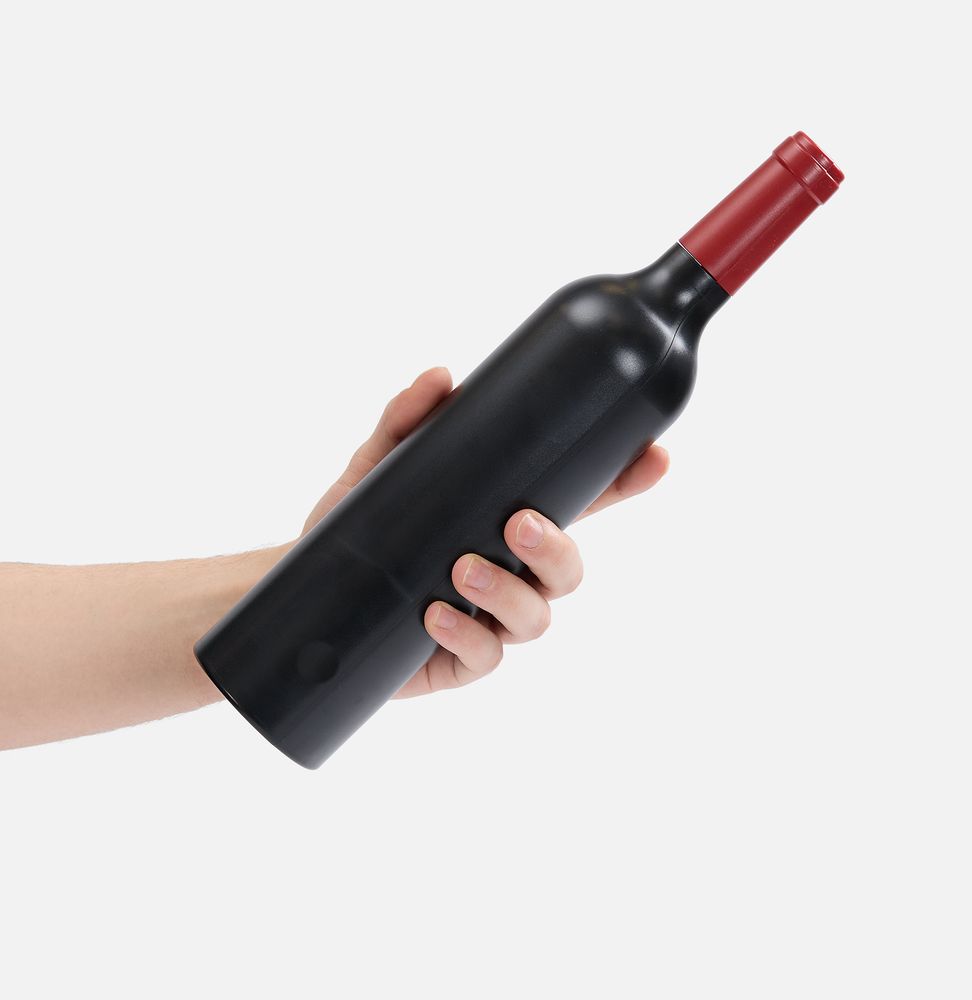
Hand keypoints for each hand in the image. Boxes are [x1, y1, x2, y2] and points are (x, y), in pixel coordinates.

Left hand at [303, 367, 669, 697]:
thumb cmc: (355, 528)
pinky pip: (485, 657)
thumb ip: (406, 419)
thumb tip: (440, 375)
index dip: (624, 483)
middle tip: (518, 524)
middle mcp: (511, 572)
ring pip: (538, 617)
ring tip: (462, 571)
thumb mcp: (376, 466)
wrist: (307, 600)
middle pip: (570, 569)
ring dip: (509, 593)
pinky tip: (435, 614)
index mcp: (505, 521)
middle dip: (557, 548)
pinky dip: (467, 635)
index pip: (579, 502)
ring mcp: (490, 620)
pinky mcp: (461, 661)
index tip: (653, 456)